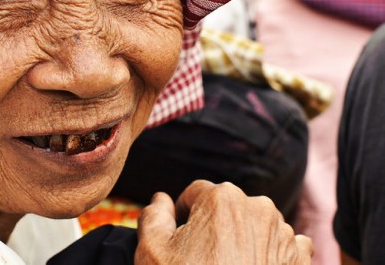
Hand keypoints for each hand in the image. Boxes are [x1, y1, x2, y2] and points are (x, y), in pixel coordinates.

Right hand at [135, 180, 312, 263]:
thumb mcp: (152, 251)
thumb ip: (153, 216)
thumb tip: (160, 199)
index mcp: (221, 197)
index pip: (195, 193)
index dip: (183, 215)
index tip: (180, 240)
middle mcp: (257, 206)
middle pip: (226, 207)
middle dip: (213, 226)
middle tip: (201, 259)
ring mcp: (283, 233)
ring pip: (254, 225)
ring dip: (241, 239)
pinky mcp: (299, 258)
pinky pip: (283, 245)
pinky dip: (270, 254)